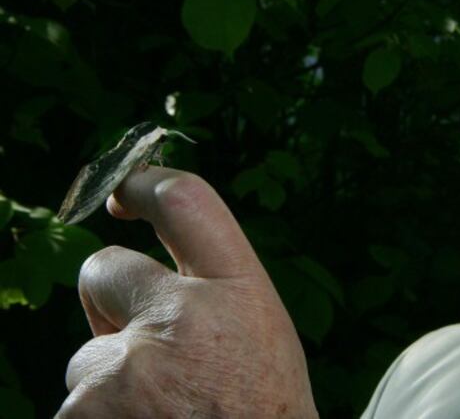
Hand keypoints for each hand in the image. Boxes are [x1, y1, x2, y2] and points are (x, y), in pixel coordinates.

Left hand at [57, 167, 318, 417]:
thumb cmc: (263, 411)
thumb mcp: (259, 335)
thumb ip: (212, 295)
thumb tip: (148, 278)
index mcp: (238, 290)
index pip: (185, 201)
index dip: (145, 184)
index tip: (123, 192)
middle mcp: (182, 317)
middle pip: (103, 269)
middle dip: (106, 298)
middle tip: (140, 343)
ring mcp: (127, 369)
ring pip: (84, 356)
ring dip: (108, 382)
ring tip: (161, 413)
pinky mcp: (86, 414)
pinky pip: (76, 407)